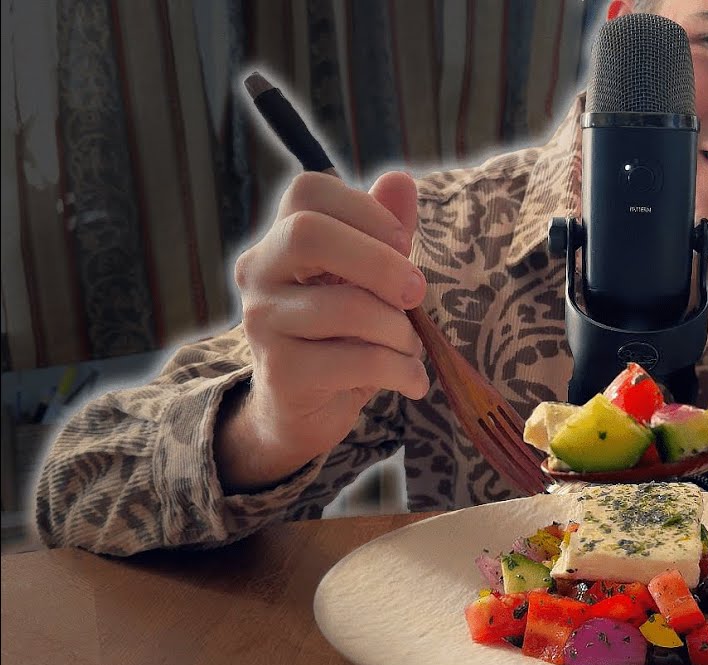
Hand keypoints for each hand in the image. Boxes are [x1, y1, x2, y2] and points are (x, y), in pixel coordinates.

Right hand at [216, 171, 428, 491]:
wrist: (303, 411)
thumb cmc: (341, 335)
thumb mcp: (367, 280)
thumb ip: (384, 231)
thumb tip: (401, 180)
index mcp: (280, 239)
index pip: (308, 190)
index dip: (365, 209)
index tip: (402, 243)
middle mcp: (259, 273)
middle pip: (308, 233)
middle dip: (380, 262)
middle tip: (417, 293)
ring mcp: (262, 323)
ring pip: (345, 307)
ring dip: (399, 330)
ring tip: (410, 347)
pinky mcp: (281, 372)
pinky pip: (356, 360)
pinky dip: (401, 369)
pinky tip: (412, 379)